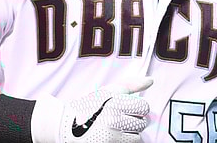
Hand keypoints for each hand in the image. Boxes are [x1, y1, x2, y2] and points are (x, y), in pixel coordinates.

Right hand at [33, 77, 153, 142]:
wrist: (65, 127)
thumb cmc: (88, 107)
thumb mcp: (107, 91)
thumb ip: (130, 85)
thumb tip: (151, 80)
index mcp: (114, 103)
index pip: (144, 107)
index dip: (138, 108)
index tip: (128, 109)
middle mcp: (114, 120)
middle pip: (142, 123)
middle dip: (133, 122)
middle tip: (118, 120)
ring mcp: (112, 137)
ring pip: (137, 137)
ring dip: (129, 134)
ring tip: (115, 129)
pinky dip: (123, 142)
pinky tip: (113, 137)